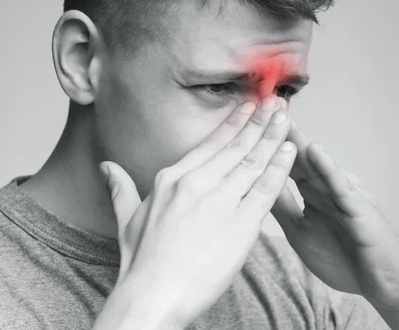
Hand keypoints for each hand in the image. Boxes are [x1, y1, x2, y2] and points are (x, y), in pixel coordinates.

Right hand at [96, 96, 295, 328]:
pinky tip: (290, 151)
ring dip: (273, 137)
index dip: (234, 123)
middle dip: (259, 121)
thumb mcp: (127, 218)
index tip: (248, 107)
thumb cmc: (141, 263)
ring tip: (287, 117)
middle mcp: (197, 183)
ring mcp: (220, 202)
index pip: (211, 143)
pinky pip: (266, 189)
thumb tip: (107, 167)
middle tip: (276, 102)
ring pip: (253, 162)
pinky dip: (280, 168)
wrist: (153, 296)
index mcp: (172, 178)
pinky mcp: (241, 224)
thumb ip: (121, 187)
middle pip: (236, 146)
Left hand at [271, 116, 398, 312]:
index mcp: (311, 193)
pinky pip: (341, 186)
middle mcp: (326, 187)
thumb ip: (282, 206)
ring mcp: (343, 194)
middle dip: (280, 131)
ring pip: (318, 164)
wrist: (382, 283)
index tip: (246, 123)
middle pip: (298, 155)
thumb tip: (255, 185)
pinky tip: (315, 152)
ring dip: (300, 140)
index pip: (285, 163)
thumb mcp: (299, 230)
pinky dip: (328, 168)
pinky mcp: (359, 207)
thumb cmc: (343, 258)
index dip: (266, 144)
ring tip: (282, 116)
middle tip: (262, 104)